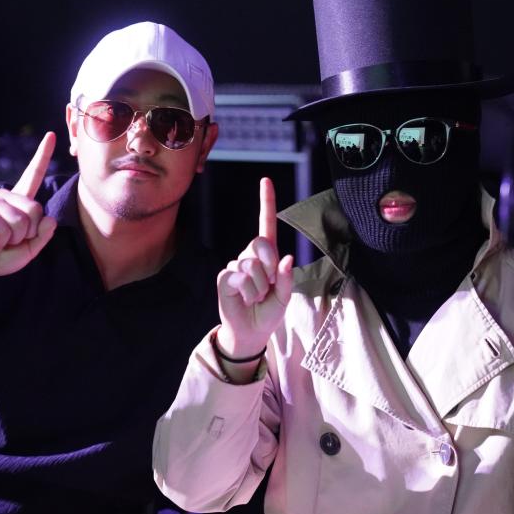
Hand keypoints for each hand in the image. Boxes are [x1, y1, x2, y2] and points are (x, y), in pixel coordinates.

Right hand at [0, 132, 57, 278]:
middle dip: (28, 233)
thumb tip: (49, 219)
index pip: (33, 175)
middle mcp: (5, 196)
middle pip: (35, 210)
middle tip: (9, 240)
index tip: (50, 134)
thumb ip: (43, 236)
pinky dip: (1, 243)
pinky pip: (5, 230)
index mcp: (19, 201)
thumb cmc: (1, 256)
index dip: (42, 155)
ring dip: (13, 240)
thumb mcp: (29, 250)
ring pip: (21, 222)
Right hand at [216, 177, 292, 357]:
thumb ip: (287, 279)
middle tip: (269, 286)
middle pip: (261, 243)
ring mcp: (235, 265)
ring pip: (251, 265)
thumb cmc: (268, 312)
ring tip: (256, 297)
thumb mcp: (284, 297)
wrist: (251, 332)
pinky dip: (248, 291)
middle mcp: (250, 256)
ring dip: (260, 286)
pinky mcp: (225, 278)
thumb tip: (287, 258)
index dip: (266, 202)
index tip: (265, 180)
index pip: (267, 224)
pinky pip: (239, 277)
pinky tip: (245, 299)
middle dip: (270, 265)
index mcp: (268, 256)